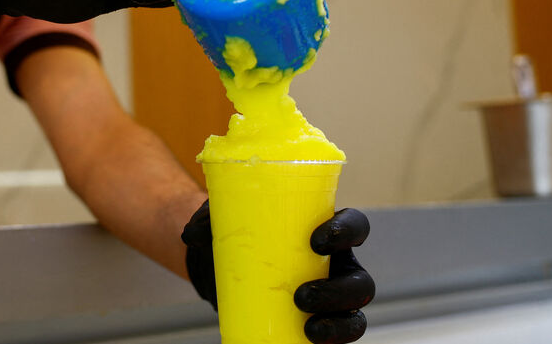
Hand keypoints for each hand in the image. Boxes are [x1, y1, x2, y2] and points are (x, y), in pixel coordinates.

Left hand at [181, 202, 374, 343]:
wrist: (222, 270)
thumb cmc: (236, 237)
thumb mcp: (223, 222)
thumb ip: (207, 220)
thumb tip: (190, 233)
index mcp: (326, 233)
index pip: (356, 225)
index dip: (347, 230)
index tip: (316, 240)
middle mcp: (337, 267)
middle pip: (361, 281)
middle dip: (339, 292)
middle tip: (300, 295)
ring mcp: (332, 300)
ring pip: (355, 315)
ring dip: (339, 325)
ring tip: (308, 328)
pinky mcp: (319, 326)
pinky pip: (338, 340)